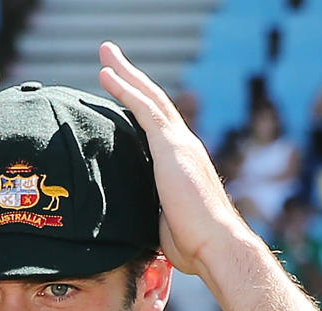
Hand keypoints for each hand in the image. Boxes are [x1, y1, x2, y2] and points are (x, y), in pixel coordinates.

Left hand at [98, 42, 247, 275]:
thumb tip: (130, 220)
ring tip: (106, 52)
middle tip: (110, 57)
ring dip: (125, 73)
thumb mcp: (164, 223)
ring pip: (149, 97)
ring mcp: (179, 144)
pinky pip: (144, 109)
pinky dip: (125, 89)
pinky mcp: (171, 147)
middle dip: (132, 78)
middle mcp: (184, 146)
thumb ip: (151, 211)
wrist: (216, 246)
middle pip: (154, 102)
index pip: (158, 127)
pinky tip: (106, 75)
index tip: (124, 92)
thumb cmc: (194, 247)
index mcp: (183, 163)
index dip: (140, 107)